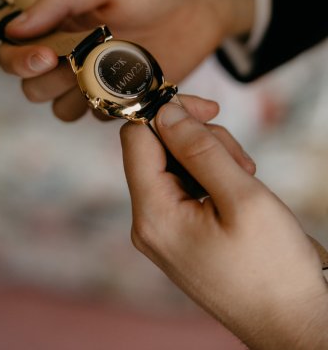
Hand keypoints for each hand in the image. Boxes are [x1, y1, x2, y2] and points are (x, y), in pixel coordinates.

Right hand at [0, 0, 253, 120]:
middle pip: (33, 87)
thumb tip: (14, 28)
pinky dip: (112, 108)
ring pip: (63, 109)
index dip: (19, 59)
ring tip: (113, 73)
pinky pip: (101, 117)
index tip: (45, 57)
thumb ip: (60, 0)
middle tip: (82, 63)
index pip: (13, 51)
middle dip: (48, 81)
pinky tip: (138, 85)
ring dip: (78, 98)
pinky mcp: (123, 99)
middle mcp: (69, 55)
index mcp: (57, 24)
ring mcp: (96, 80)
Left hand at [120, 97, 327, 349]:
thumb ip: (199, 148)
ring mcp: (164, 231)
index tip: (208, 108)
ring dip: (210, 158)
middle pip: (157, 150)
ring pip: (174, 165)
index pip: (137, 139)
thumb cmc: (274, 267)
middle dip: (199, 140)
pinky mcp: (180, 234)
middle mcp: (149, 223)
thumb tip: (165, 111)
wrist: (293, 322)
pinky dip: (211, 177)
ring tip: (245, 179)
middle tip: (240, 160)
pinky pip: (185, 187)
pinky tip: (238, 191)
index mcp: (153, 215)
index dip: (168, 113)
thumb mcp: (241, 196)